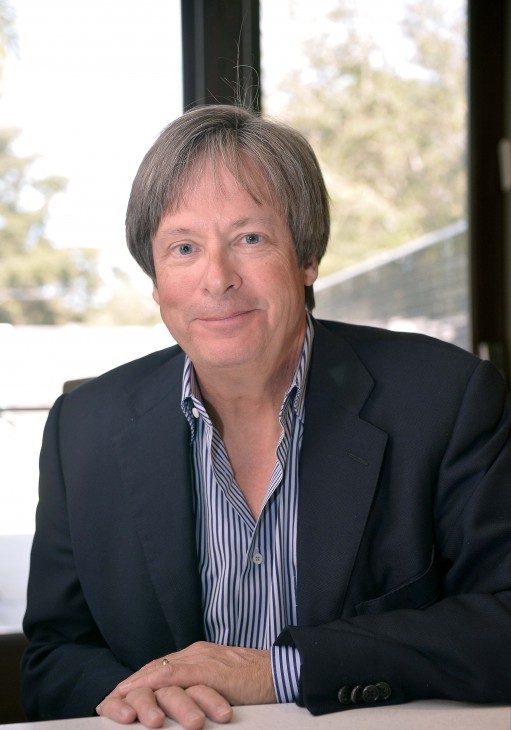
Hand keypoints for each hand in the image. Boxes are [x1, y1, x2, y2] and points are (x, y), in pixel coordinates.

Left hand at [96, 642, 275, 728]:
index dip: (141, 682)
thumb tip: (189, 704)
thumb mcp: (225, 683)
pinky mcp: (211, 669)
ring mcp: (204, 659)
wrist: (282, 671)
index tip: (121, 697)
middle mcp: (198, 653)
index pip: (164, 667)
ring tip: (117, 700)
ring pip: (161, 669)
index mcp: (200, 656)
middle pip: (156, 667)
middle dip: (132, 684)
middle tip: (110, 700)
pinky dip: (156, 682)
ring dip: (138, 686)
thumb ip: (205, 687)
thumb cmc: (257, 682)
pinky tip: (142, 690)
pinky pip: (177, 674)